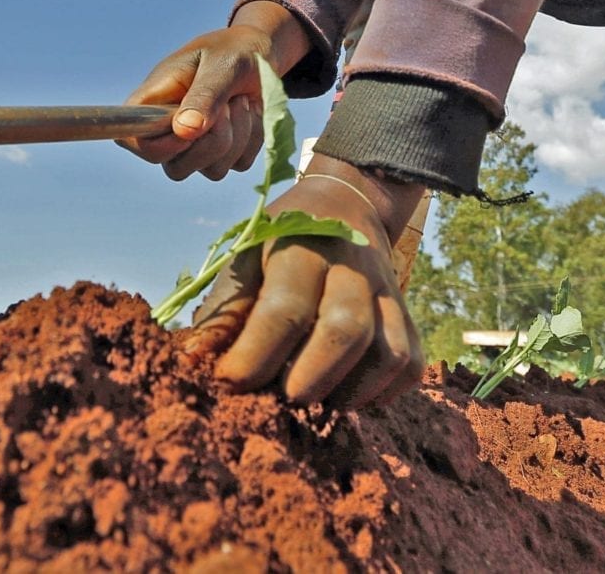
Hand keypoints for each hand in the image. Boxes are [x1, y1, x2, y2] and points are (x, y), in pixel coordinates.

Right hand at [124, 26, 273, 180]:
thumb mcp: (222, 64)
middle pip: (176, 169)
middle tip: (228, 104)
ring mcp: (195, 147)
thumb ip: (204, 96)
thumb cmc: (232, 50)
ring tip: (239, 100)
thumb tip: (184, 131)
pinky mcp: (223, 154)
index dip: (158, 147)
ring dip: (238, 135)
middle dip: (212, 141)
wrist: (260, 54)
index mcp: (153, 102)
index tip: (191, 129)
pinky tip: (249, 113)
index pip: (132, 141)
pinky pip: (239, 164)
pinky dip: (252, 139)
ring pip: (213, 170)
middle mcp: (168, 131)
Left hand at [186, 156, 425, 408]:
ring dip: (348, 392)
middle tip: (281, 399)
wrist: (344, 204)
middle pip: (346, 331)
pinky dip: (382, 391)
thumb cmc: (281, 241)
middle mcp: (353, 267)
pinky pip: (410, 363)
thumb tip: (194, 360)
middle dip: (309, 378)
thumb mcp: (246, 256)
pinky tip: (347, 393)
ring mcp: (387, 291)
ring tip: (314, 398)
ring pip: (388, 353)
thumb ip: (224, 308)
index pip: (285, 308)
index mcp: (302, 247)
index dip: (255, 355)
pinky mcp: (407, 313)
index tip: (229, 382)